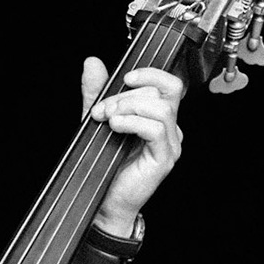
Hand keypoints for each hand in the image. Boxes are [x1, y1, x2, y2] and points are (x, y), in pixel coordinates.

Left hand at [80, 56, 184, 237]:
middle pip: (161, 93)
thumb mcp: (99, 119)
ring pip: (162, 109)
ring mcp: (170, 144)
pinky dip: (133, 123)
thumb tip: (93, 63)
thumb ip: (97, 92)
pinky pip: (155, 130)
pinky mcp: (164, 159)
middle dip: (125, 96)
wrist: (104, 200)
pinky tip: (116, 127)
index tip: (124, 78)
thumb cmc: (104, 163)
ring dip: (130, 107)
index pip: (169, 84)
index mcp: (159, 117)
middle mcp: (169, 129)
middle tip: (102, 110)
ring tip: (109, 119)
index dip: (149, 74)